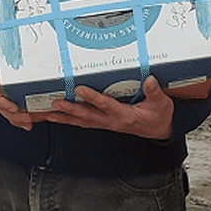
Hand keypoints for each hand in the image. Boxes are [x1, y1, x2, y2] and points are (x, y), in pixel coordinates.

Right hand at [0, 16, 38, 130]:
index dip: (3, 102)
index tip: (14, 108)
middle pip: (1, 104)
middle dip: (14, 116)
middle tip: (29, 121)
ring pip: (7, 106)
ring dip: (19, 117)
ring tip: (34, 122)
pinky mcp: (6, 81)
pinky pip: (12, 99)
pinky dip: (22, 110)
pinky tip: (34, 115)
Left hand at [42, 75, 174, 140]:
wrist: (161, 130)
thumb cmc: (159, 116)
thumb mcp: (161, 103)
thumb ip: (154, 92)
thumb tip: (148, 80)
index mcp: (126, 116)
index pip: (106, 105)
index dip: (93, 98)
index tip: (80, 89)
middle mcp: (113, 122)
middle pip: (88, 116)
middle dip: (70, 110)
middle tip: (55, 104)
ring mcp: (107, 124)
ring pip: (83, 121)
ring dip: (65, 118)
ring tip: (49, 114)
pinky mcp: (105, 124)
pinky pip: (85, 122)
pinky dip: (71, 120)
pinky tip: (60, 118)